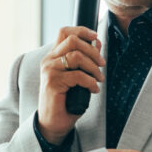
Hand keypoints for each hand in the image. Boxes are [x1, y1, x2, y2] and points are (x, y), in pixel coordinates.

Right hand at [37, 26, 104, 143]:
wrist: (53, 122)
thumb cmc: (66, 100)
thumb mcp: (77, 76)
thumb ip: (85, 59)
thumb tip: (97, 42)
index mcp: (53, 56)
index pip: (64, 32)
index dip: (82, 30)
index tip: (95, 36)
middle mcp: (49, 60)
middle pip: (73, 41)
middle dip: (93, 51)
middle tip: (102, 64)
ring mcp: (49, 71)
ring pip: (77, 56)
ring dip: (94, 68)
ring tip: (99, 79)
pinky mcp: (52, 83)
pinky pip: (78, 75)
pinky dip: (90, 82)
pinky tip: (93, 89)